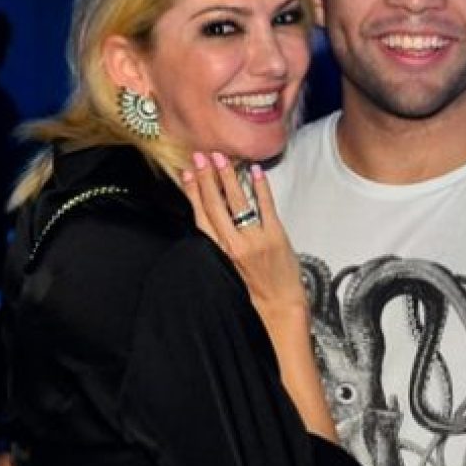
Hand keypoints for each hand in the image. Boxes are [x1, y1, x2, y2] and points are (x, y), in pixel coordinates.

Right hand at [181, 151, 306, 317]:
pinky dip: (260, 187)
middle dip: (206, 177)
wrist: (278, 309)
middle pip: (215, 204)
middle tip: (200, 156)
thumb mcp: (225, 272)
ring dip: (228, 177)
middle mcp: (233, 244)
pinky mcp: (276, 236)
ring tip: (221, 158)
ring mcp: (255, 238)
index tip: (187, 173)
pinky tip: (255, 171)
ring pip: (237, 201)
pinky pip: (266, 205)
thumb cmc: (250, 295)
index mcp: (218, 253)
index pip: (201, 215)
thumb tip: (209, 222)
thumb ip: (216, 248)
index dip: (193, 191)